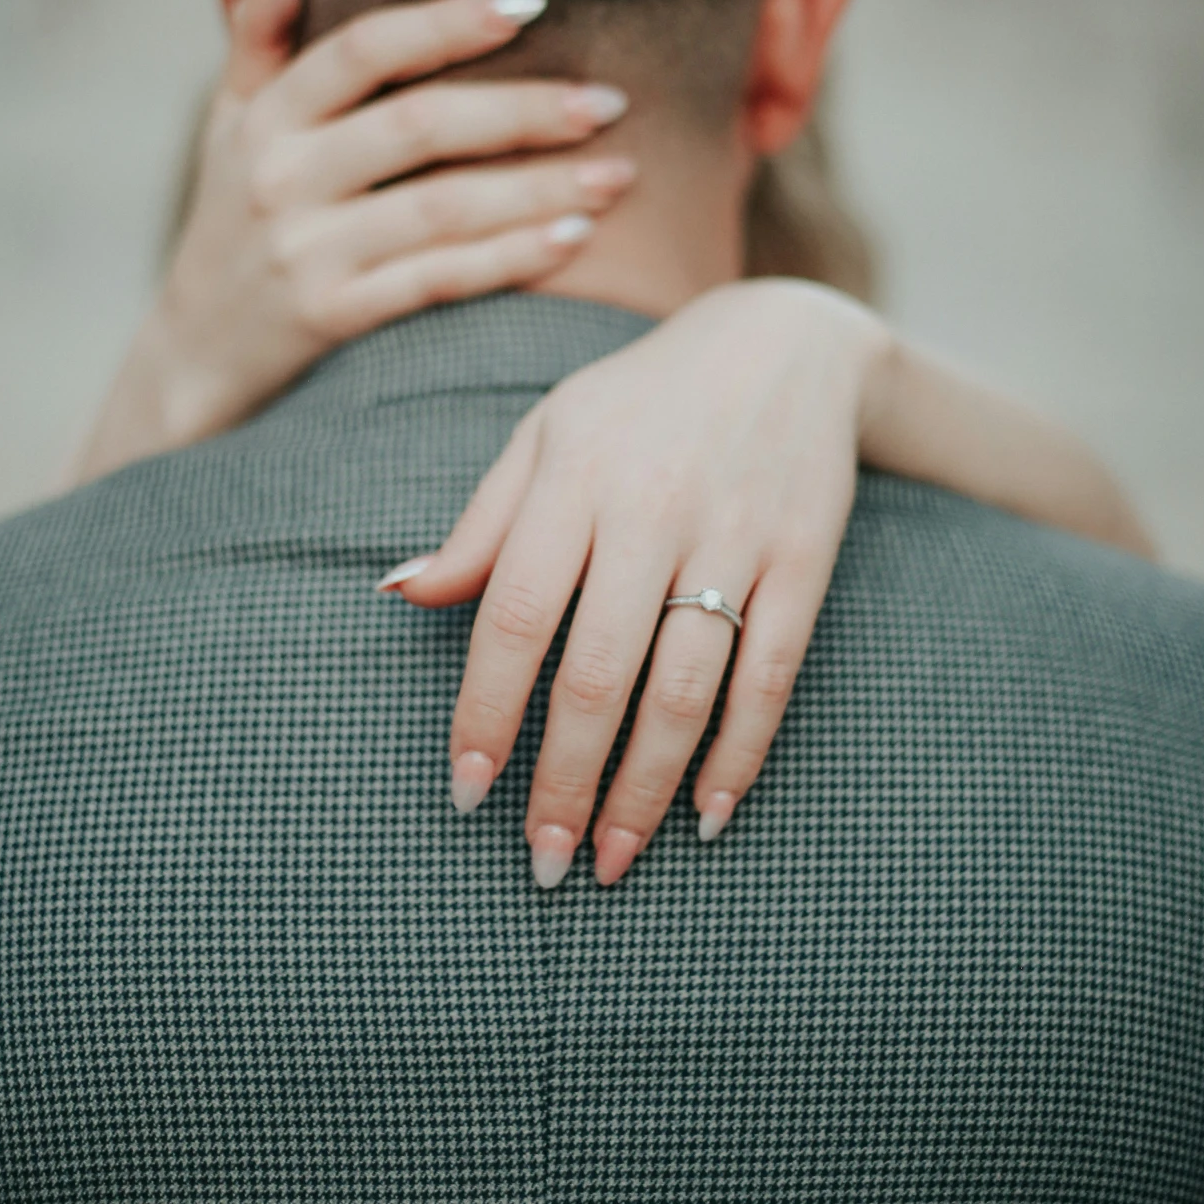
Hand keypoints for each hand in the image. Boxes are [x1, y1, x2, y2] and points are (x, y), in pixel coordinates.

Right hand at [74, 0, 634, 480]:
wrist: (196, 356)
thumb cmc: (237, 212)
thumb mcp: (231, 112)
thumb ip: (254, 15)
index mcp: (265, 111)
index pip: (362, 50)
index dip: (445, 24)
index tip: (532, 6)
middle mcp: (278, 176)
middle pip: (418, 126)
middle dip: (522, 111)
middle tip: (611, 100)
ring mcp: (305, 251)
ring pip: (440, 208)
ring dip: (538, 188)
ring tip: (620, 172)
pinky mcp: (330, 319)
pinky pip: (436, 281)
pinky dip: (509, 258)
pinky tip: (576, 238)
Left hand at [382, 280, 891, 887]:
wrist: (785, 343)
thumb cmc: (639, 403)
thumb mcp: (547, 434)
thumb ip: (480, 524)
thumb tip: (399, 594)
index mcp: (574, 476)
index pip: (516, 616)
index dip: (486, 712)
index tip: (467, 792)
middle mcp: (653, 508)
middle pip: (598, 671)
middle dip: (564, 779)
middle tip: (543, 860)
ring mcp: (736, 536)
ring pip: (684, 688)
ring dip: (644, 788)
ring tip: (610, 857)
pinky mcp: (804, 560)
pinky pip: (769, 676)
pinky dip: (738, 756)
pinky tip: (706, 818)